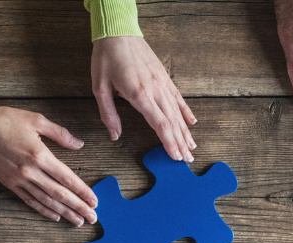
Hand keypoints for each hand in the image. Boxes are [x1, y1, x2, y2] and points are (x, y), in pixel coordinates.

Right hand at [0, 104, 96, 225]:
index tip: (94, 200)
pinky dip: (43, 210)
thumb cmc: (6, 120)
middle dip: (78, 207)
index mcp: (40, 155)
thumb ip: (60, 133)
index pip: (67, 178)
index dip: (82, 191)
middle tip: (92, 218)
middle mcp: (31, 171)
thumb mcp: (36, 120)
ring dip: (64, 213)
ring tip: (77, 221)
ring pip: (46, 200)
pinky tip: (55, 216)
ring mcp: (19, 179)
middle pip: (60, 193)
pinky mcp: (10, 183)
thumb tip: (79, 144)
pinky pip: (29, 200)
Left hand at [91, 36, 196, 162]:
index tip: (175, 157)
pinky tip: (191, 122)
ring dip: (185, 131)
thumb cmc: (106, 57)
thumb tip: (115, 135)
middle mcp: (155, 90)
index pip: (160, 125)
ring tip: (192, 146)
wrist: (118, 32)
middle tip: (187, 160)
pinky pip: (178, 97)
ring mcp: (162, 83)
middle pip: (172, 122)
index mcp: (139, 95)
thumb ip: (108, 113)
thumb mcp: (100, 87)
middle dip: (181, 143)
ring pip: (177, 111)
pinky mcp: (164, 76)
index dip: (169, 143)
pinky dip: (185, 111)